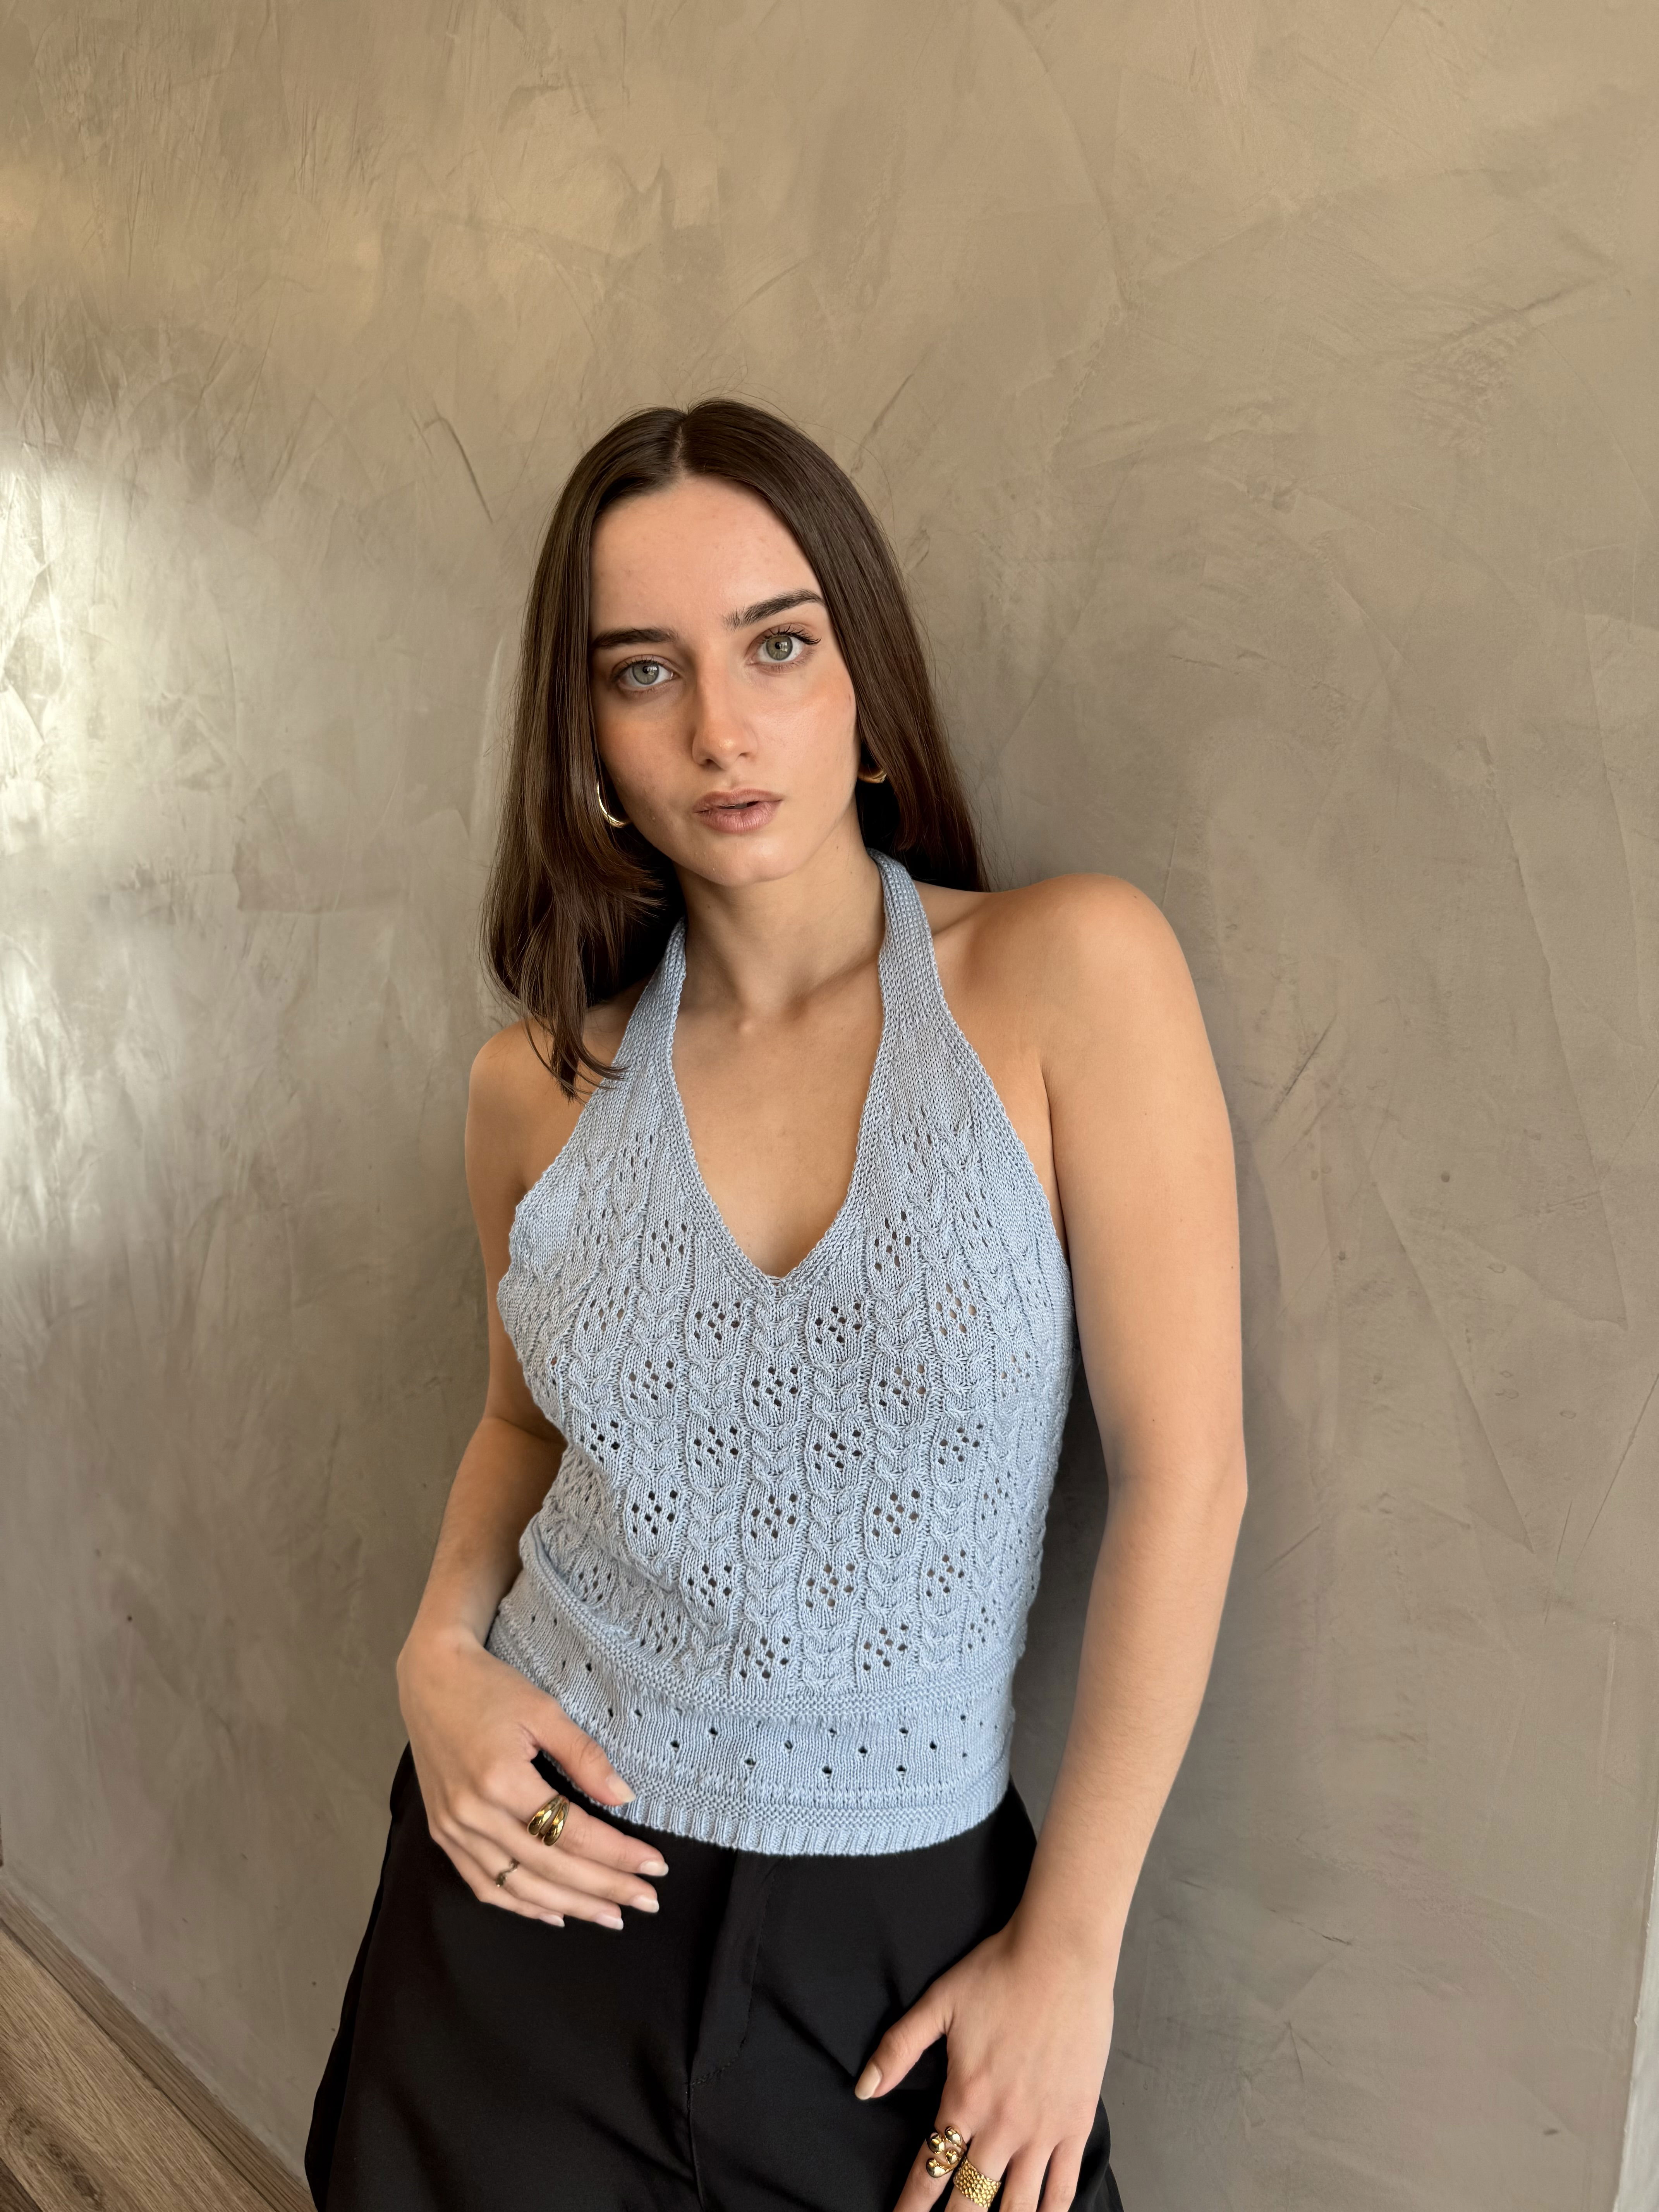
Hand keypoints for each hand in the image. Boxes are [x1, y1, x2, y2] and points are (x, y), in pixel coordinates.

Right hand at [395, 1621, 667, 1928]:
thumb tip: (624, 1797)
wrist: (431, 1678)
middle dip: (603, 1889)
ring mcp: (453, 1829)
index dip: (617, 1854)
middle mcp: (474, 1814)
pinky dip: (521, 1904)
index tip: (654, 1866)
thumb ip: (584, 1756)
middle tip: (646, 1901)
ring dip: (568, 1906)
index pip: (572, 1832)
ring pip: (518, 1886)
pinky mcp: (443, 1833)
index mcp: (500, 1780)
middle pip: (550, 1867)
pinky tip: (554, 1913)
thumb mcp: (544, 1709)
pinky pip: (484, 1883)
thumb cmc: (489, 1687)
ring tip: (610, 1915)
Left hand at [854, 1910, 1116, 2211]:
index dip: (911, 2207)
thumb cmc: (998, 1973)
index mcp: (965, 2098)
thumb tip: (863, 2089)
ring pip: (1018, 2206)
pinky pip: (1063, 2188)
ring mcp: (1044, 2128)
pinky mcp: (1076, 2123)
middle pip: (971, 2201)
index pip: (930, 2171)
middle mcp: (1003, 2125)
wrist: (1061, 1955)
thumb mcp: (938, 2003)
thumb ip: (898, 2048)